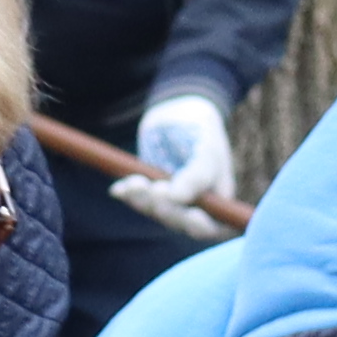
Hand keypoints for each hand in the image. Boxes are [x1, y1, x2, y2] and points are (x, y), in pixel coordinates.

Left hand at [118, 91, 234, 236]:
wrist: (178, 108)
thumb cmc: (201, 129)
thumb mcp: (206, 149)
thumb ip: (197, 175)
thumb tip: (177, 199)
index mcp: (218, 199)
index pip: (212, 227)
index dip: (201, 226)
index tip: (191, 214)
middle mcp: (196, 205)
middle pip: (180, 223)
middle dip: (167, 209)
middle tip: (156, 189)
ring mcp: (172, 200)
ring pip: (155, 212)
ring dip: (143, 200)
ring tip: (135, 181)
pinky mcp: (150, 191)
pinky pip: (138, 200)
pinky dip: (128, 194)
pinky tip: (119, 187)